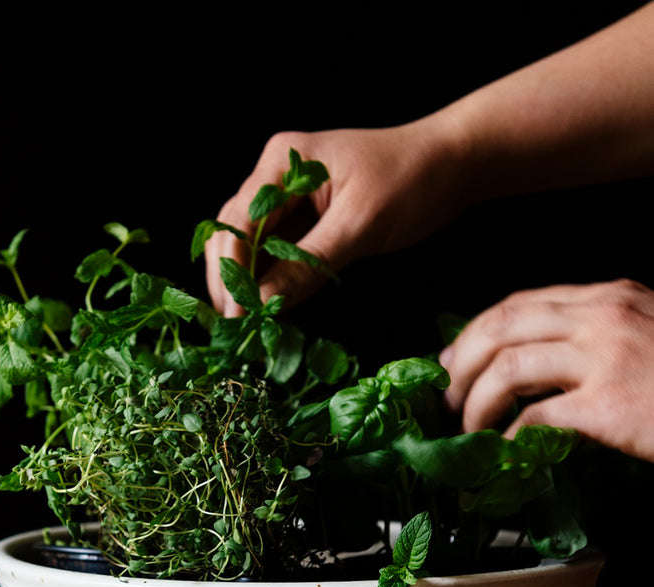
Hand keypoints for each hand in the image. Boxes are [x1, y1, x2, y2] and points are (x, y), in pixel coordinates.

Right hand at [206, 124, 463, 315]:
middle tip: (233, 327)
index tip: (235, 314)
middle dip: (229, 279)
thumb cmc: (412, 181)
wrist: (452, 163)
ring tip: (244, 323)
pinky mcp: (305, 217)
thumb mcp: (359, 225)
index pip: (238, 221)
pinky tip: (266, 306)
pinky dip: (267, 279)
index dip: (230, 270)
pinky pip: (274, 251)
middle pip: (232, 233)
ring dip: (244, 282)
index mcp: (284, 162)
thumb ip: (307, 265)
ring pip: (249, 245)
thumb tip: (262, 305)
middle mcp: (277, 175)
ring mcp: (288, 196)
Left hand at [440, 279, 653, 461]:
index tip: (452, 362)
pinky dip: (510, 435)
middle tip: (449, 398)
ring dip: (477, 402)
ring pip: (508, 367)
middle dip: (463, 364)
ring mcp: (605, 356)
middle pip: (501, 327)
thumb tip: (532, 382)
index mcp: (609, 298)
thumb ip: (590, 344)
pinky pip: (536, 416)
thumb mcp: (644, 338)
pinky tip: (504, 449)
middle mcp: (602, 317)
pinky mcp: (609, 403)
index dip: (474, 335)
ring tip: (471, 428)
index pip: (520, 305)